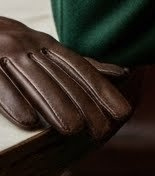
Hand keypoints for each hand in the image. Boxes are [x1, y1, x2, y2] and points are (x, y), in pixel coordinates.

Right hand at [0, 17, 134, 139]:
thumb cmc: (7, 43)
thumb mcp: (42, 47)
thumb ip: (76, 62)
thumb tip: (120, 71)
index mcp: (45, 44)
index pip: (79, 68)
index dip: (101, 90)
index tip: (122, 113)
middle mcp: (28, 46)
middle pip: (61, 78)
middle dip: (83, 104)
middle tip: (100, 131)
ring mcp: (4, 51)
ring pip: (34, 81)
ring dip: (54, 104)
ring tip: (73, 130)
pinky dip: (12, 100)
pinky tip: (27, 120)